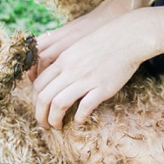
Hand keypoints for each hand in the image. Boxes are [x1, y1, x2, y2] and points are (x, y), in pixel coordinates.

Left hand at [32, 10, 154, 128]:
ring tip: (57, 126)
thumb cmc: (104, 41)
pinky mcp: (102, 88)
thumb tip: (56, 78)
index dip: (36, 100)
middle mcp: (71, 70)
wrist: (128, 37)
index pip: (38, 84)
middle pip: (44, 97)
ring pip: (59, 104)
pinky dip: (78, 118)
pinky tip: (79, 122)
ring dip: (54, 119)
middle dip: (40, 115)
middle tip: (44, 123)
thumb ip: (65, 62)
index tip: (41, 108)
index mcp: (63, 60)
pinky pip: (84, 107)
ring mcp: (86, 79)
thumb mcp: (78, 47)